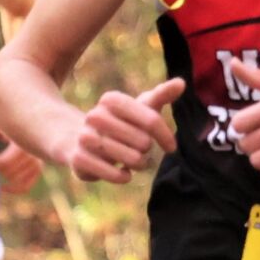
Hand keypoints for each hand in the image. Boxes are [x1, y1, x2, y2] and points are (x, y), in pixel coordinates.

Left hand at [0, 122, 42, 192]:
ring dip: (5, 176)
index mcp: (23, 141)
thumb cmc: (10, 120)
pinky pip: (28, 185)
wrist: (30, 119)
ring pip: (19, 179)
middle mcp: (33, 153)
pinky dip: (16, 189)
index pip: (6, 161)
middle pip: (12, 171)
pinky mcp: (38, 168)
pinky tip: (4, 188)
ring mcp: (37, 162)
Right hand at [70, 77, 184, 182]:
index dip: (165, 136)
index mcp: (111, 100)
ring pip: (131, 158)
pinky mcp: (78, 159)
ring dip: (138, 164)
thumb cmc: (120, 123)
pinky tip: (124, 173)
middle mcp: (95, 116)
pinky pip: (112, 174)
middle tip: (140, 149)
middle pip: (143, 141)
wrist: (80, 140)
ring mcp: (85, 138)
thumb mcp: (140, 108)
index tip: (171, 147)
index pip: (151, 120)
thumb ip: (161, 95)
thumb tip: (182, 83)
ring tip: (134, 160)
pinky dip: (123, 176)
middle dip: (147, 149)